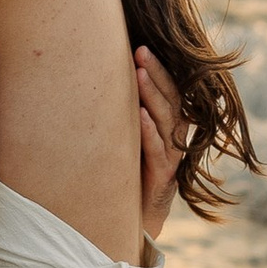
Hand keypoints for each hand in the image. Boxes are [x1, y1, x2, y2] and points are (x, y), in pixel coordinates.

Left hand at [135, 47, 187, 240]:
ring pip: (167, 121)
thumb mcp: (123, 139)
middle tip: (140, 50)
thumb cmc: (122, 173)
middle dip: (156, 73)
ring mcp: (170, 158)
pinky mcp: (162, 179)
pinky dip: (150, 133)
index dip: (158, 69)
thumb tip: (93, 77)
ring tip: (139, 73)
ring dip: (153, 95)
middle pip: (170, 99)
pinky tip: (140, 115)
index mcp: (166, 126)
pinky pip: (159, 152)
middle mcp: (172, 138)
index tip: (140, 45)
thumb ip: (120, 113)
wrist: (129, 221)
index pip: (168, 90)